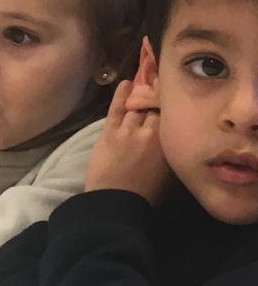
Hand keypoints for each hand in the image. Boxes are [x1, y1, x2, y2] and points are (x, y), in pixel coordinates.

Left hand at [86, 80, 168, 203]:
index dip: (172, 104)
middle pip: (155, 109)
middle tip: (160, 87)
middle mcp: (152, 133)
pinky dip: (122, 95)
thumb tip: (174, 136)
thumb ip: (172, 151)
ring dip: (141, 96)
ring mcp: (129, 131)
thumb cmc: (147, 195)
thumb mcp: (170, 173)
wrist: (117, 202)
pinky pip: (117, 109)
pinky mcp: (110, 132)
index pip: (171, 117)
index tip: (174, 94)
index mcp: (169, 145)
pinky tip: (126, 83)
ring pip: (138, 108)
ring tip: (145, 84)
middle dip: (157, 99)